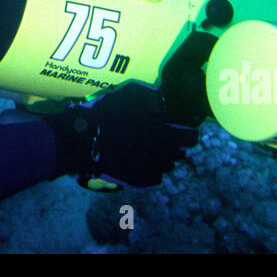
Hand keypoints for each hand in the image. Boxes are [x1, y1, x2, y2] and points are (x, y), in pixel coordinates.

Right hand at [51, 82, 196, 187]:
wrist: (85, 140)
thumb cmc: (109, 113)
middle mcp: (163, 157)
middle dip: (174, 143)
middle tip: (160, 134)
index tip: (180, 127)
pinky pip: (153, 176)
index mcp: (166, 136)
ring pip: (167, 165)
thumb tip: (167, 99)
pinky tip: (138, 158)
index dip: (188, 131)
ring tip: (147, 145)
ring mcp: (150, 171)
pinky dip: (149, 168)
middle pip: (180, 153)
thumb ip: (156, 96)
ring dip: (162, 156)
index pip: (191, 138)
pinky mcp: (139, 182)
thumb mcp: (134, 94)